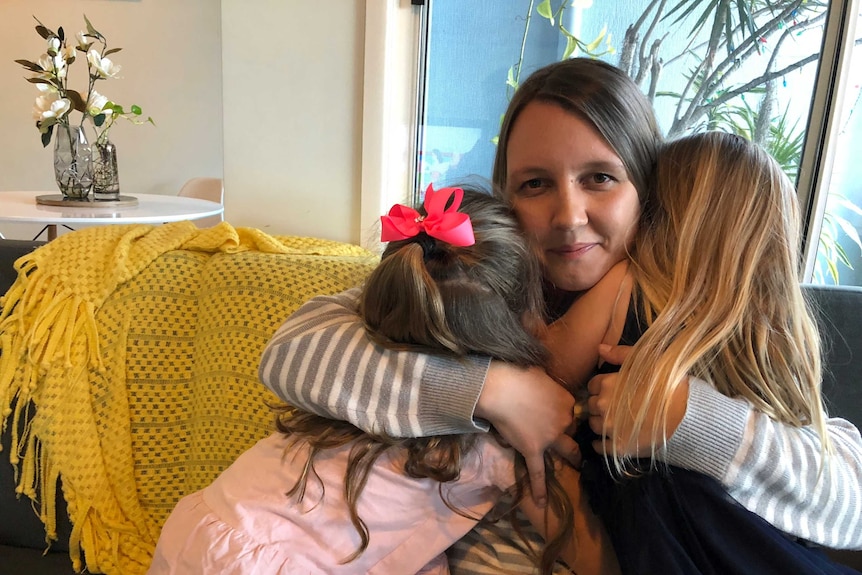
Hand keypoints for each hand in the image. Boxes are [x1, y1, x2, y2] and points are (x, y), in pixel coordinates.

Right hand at [475, 362, 579, 506]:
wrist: (500, 388)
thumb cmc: (517, 374)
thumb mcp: (541, 374)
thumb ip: (547, 385)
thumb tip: (543, 385)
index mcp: (567, 401)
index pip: (571, 411)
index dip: (563, 413)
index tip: (555, 413)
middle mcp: (564, 422)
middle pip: (572, 432)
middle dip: (574, 436)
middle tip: (576, 443)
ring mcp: (550, 438)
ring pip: (567, 451)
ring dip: (572, 458)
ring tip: (577, 466)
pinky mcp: (533, 450)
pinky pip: (538, 472)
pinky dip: (540, 488)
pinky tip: (542, 503)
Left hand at [587, 344, 687, 456]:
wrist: (688, 415)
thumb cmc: (668, 385)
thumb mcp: (647, 361)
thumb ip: (620, 354)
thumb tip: (599, 348)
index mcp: (608, 384)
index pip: (592, 385)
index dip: (602, 388)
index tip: (614, 391)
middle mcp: (604, 406)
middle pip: (592, 405)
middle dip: (602, 405)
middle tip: (618, 406)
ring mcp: (610, 428)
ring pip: (594, 424)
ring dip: (601, 422)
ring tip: (618, 421)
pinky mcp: (618, 446)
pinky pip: (599, 446)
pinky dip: (602, 443)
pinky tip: (613, 438)